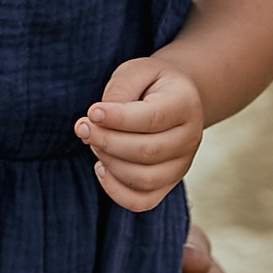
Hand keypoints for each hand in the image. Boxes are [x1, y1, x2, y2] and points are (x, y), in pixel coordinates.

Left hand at [76, 55, 203, 210]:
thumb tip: (97, 120)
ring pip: (144, 179)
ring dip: (110, 162)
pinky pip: (142, 201)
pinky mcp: (168, 183)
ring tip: (92, 142)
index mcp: (184, 104)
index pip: (152, 119)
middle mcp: (190, 139)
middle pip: (148, 151)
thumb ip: (119, 91)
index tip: (91, 111)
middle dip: (107, 141)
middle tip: (82, 127)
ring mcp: (181, 165)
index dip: (118, 118)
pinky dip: (116, 191)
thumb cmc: (150, 83)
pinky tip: (101, 168)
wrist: (176, 98)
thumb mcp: (136, 71)